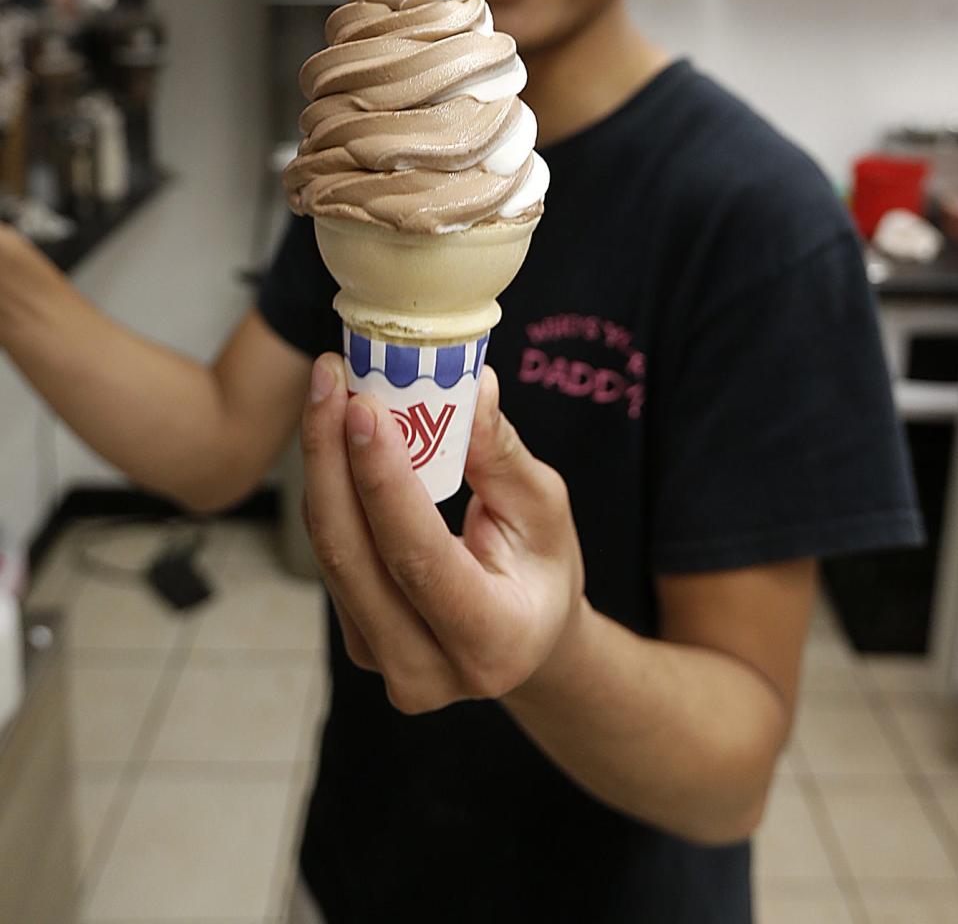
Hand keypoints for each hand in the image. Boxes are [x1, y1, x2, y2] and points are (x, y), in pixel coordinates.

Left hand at [300, 353, 585, 713]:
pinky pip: (330, 555)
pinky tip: (333, 432)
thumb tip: (474, 386)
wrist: (529, 636)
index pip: (420, 558)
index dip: (384, 482)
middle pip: (354, 556)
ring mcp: (381, 661)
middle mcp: (428, 670)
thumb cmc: (543, 568)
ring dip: (322, 464)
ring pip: (332, 553)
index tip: (362, 407)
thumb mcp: (544, 507)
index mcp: (493, 641)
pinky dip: (328, 487)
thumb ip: (501, 454)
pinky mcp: (356, 639)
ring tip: (327, 388)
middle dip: (331, 458)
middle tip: (330, 378)